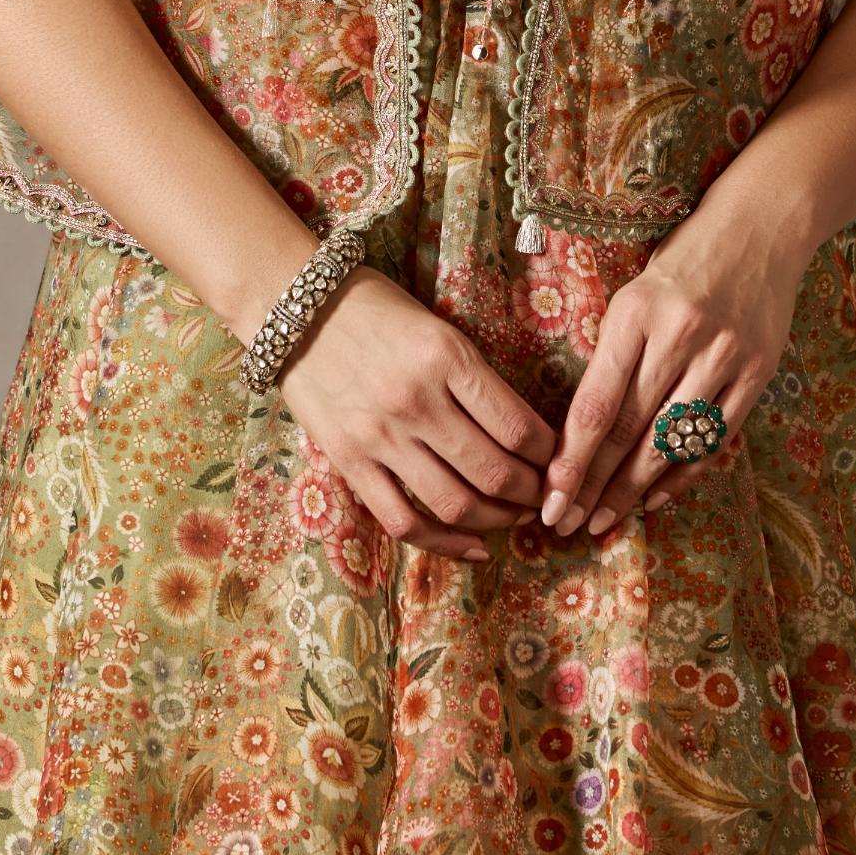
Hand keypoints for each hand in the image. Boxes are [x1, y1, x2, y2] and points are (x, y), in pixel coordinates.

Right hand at [277, 267, 560, 563]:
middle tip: (547, 496)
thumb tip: (523, 432)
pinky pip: (403, 520)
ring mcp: (380, 436)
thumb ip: (473, 377)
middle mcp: (416, 400)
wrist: (295, 306)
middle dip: (533, 494)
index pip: (518, 427)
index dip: (551, 456)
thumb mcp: (436, 325)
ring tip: (516, 517)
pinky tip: (473, 548)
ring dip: (497, 520)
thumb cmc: (374, 307)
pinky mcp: (350, 461)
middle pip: (494, 472)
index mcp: (446, 357)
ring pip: (455, 504)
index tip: (561, 461)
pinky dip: (444, 545)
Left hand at [537, 198, 809, 542]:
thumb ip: (613, 354)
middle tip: (565, 525)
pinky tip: (655, 498)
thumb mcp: (633, 294)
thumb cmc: (684, 261)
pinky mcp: (757, 372)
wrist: (761, 226)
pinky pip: (714, 439)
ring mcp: (724, 357)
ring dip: (633, 492)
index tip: (549, 498)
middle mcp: (680, 336)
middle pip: (628, 432)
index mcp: (636, 313)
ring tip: (603, 521)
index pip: (595, 405)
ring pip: (670, 444)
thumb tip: (580, 430)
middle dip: (593, 487)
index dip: (571, 461)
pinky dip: (683, 475)